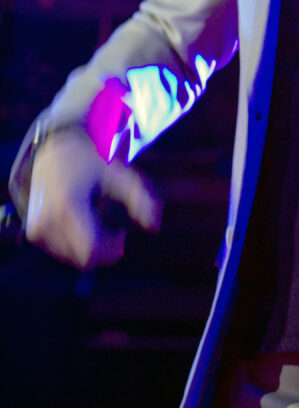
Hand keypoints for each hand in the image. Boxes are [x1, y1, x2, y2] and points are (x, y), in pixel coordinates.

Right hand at [25, 128, 162, 269]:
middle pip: (83, 257)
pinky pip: (61, 251)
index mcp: (67, 206)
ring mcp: (37, 228)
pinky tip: (84, 223)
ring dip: (89, 246)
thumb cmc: (91, 162)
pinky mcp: (34, 232)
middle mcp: (47, 220)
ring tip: (99, 222)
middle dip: (103, 249)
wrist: (54, 150)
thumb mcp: (118, 174)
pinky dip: (75, 243)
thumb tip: (155, 227)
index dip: (110, 250)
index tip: (122, 235)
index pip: (90, 251)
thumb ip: (140, 197)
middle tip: (115, 231)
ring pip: (72, 257)